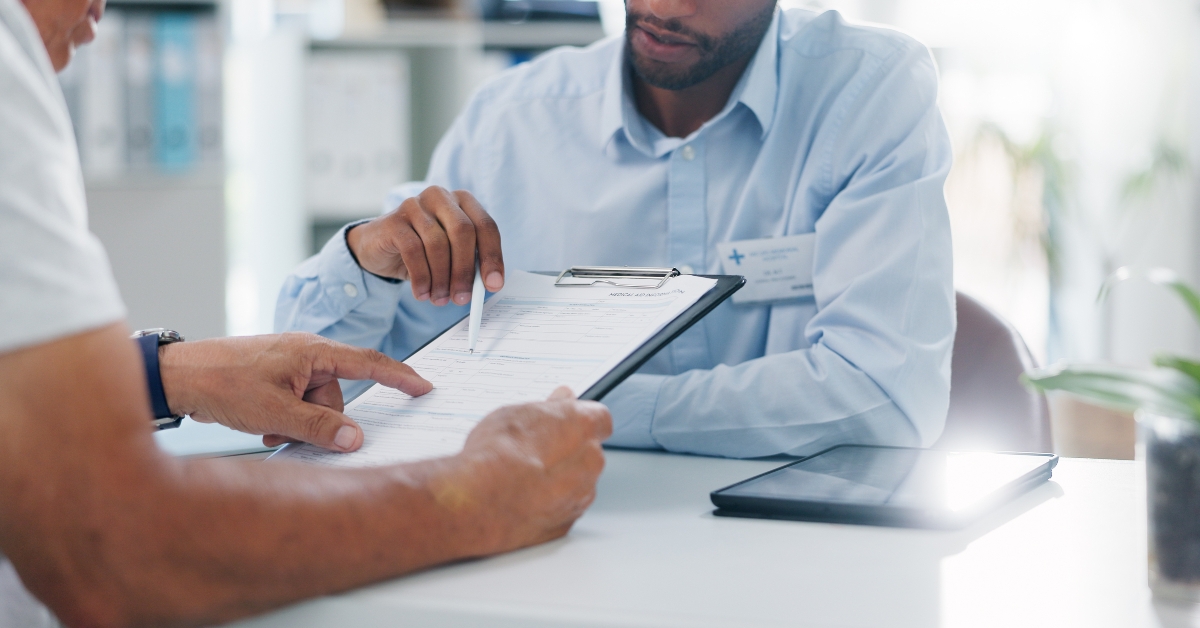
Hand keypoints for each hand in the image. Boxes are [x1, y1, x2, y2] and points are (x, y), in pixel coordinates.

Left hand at [159, 333, 432, 451]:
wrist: (178, 375)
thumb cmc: (223, 384)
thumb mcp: (276, 413)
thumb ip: (319, 427)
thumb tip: (355, 439)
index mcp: (313, 351)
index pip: (370, 362)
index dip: (400, 377)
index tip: (424, 388)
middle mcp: (305, 353)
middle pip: (337, 395)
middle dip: (320, 419)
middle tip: (287, 429)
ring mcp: (289, 363)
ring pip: (316, 403)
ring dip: (298, 421)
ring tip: (268, 427)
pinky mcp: (275, 374)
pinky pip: (297, 401)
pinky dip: (286, 417)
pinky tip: (263, 425)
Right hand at [346, 186, 504, 305]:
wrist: (379, 247)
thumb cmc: (423, 251)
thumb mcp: (451, 255)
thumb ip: (470, 263)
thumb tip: (489, 285)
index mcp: (462, 201)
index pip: (486, 226)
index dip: (492, 257)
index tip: (494, 285)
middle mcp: (440, 197)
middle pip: (463, 232)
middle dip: (465, 270)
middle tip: (463, 298)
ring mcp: (415, 205)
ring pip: (437, 244)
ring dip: (441, 278)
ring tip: (440, 299)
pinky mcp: (394, 221)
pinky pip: (413, 251)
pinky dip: (421, 277)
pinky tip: (422, 293)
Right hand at [432, 387, 612, 554]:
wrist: (477, 501)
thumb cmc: (495, 454)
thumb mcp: (517, 413)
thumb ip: (549, 407)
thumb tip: (561, 400)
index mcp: (583, 427)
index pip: (599, 418)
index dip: (579, 420)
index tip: (563, 421)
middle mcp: (591, 462)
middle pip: (588, 452)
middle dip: (568, 451)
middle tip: (534, 450)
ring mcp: (580, 496)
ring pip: (577, 483)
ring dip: (559, 480)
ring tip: (522, 478)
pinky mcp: (566, 524)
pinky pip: (564, 509)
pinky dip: (549, 504)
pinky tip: (523, 499)